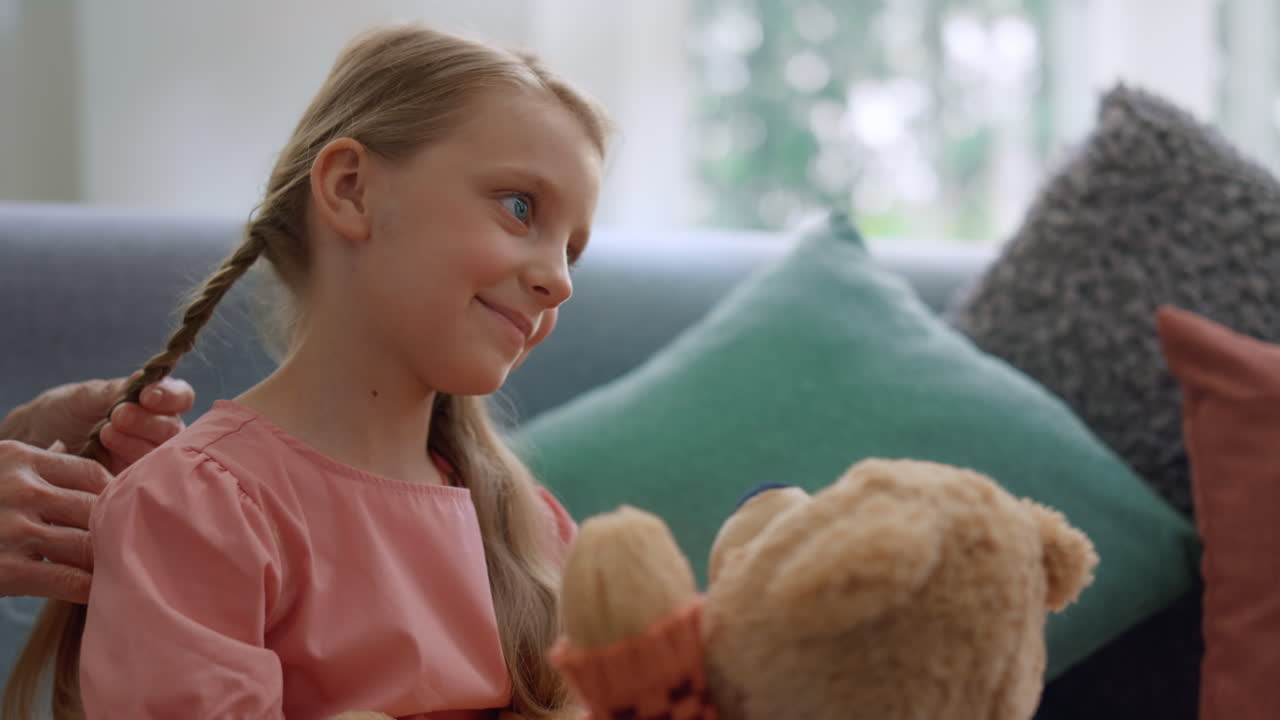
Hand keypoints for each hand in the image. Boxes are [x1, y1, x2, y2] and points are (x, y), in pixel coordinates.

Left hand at [0, 376, 194, 472]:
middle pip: (174, 429)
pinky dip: (127, 471)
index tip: (147, 396)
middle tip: (116, 417)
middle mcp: (156, 432)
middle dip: (148, 421)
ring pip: (161, 455)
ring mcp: (146, 459)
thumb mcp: (85, 397)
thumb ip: (116, 390)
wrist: (33, 443)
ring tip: (104, 434)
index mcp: (153, 404)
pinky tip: (104, 462)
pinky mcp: (133, 485)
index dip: (171, 397)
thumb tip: (147, 378)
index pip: (180, 398)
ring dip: (135, 443)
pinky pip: (143, 482)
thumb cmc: (61, 413)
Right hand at [0, 439, 110, 601]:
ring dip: (106, 558)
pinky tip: (97, 593)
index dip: (113, 495)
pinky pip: (67, 578)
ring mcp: (11, 528)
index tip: (122, 512)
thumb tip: (66, 445)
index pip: (91, 473)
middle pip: (96, 507)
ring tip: (120, 568)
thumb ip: (30, 461)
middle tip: (132, 543)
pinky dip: (88, 587)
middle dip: (116, 528)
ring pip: (88, 542)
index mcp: (18, 458)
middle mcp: (19, 488)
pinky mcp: (4, 568)